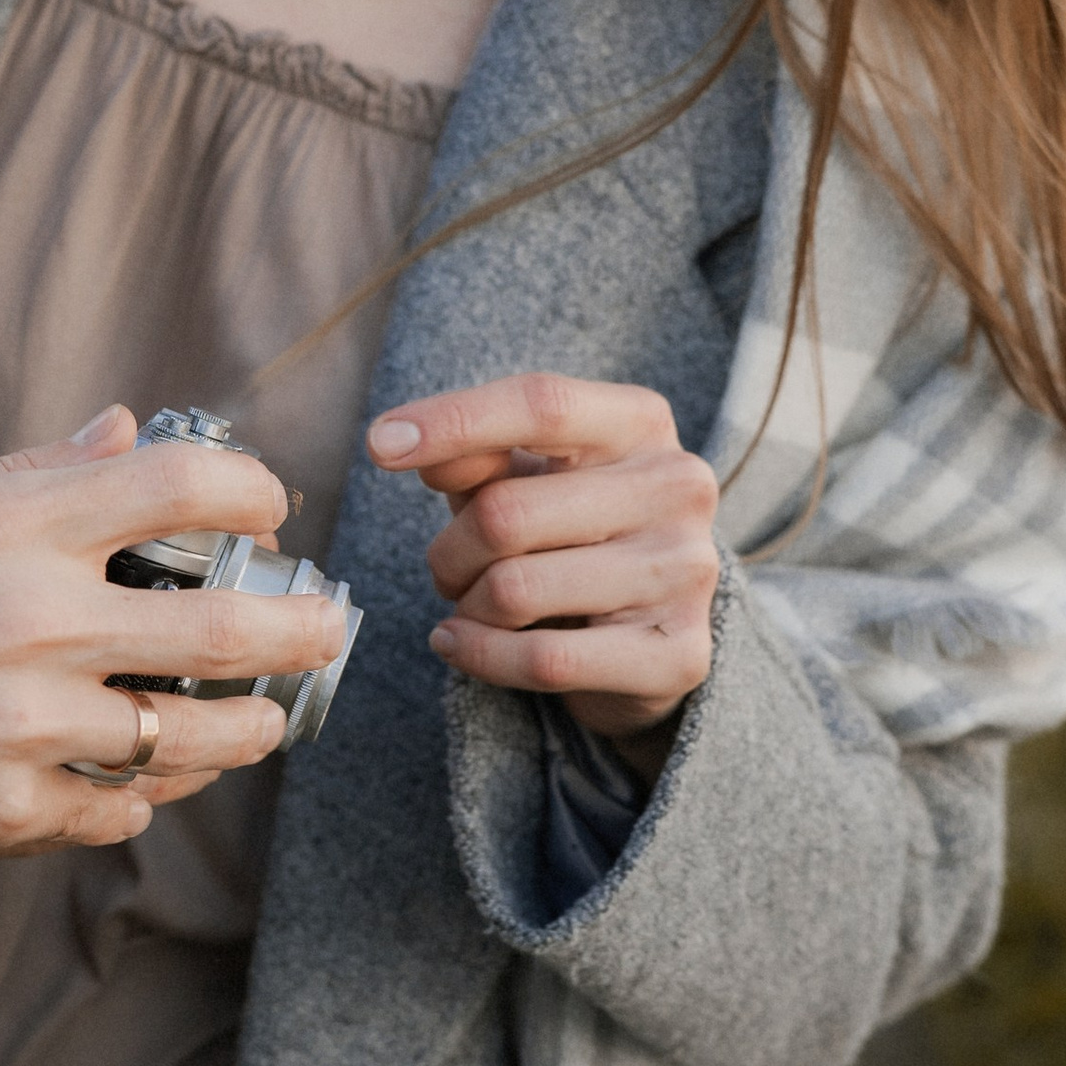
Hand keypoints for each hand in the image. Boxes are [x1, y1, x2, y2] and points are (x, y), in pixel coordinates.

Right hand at [0, 403, 348, 865]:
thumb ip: (24, 474)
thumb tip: (119, 433)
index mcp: (7, 526)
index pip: (179, 484)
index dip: (250, 488)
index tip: (268, 504)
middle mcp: (33, 623)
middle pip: (225, 627)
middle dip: (300, 628)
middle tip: (327, 626)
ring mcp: (24, 728)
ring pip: (188, 738)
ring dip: (245, 731)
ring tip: (261, 724)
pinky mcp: (2, 813)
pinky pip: (113, 810)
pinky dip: (138, 797)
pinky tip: (142, 785)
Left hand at [366, 373, 719, 742]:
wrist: (641, 632)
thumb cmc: (566, 532)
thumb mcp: (518, 477)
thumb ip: (471, 454)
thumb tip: (404, 444)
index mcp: (640, 422)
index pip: (542, 404)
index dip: (453, 422)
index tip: (379, 445)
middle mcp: (678, 487)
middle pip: (507, 512)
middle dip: (448, 551)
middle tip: (447, 568)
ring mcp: (686, 571)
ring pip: (515, 590)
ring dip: (466, 605)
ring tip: (475, 605)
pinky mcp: (679, 653)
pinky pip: (545, 661)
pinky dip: (480, 655)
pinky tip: (461, 644)